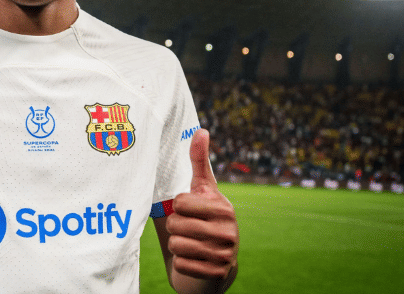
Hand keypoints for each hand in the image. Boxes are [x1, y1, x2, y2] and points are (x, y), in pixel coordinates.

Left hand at [166, 129, 238, 281]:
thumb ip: (199, 161)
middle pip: (175, 224)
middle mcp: (229, 231)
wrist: (216, 262)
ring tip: (189, 243)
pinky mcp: (217, 274)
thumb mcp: (203, 189)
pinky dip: (181, 263)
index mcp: (223, 207)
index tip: (188, 210)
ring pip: (176, 245)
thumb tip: (201, 130)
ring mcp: (225, 254)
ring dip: (176, 245)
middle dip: (174, 227)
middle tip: (186, 229)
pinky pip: (181, 265)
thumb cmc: (204, 217)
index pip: (180, 202)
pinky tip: (192, 260)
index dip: (177, 207)